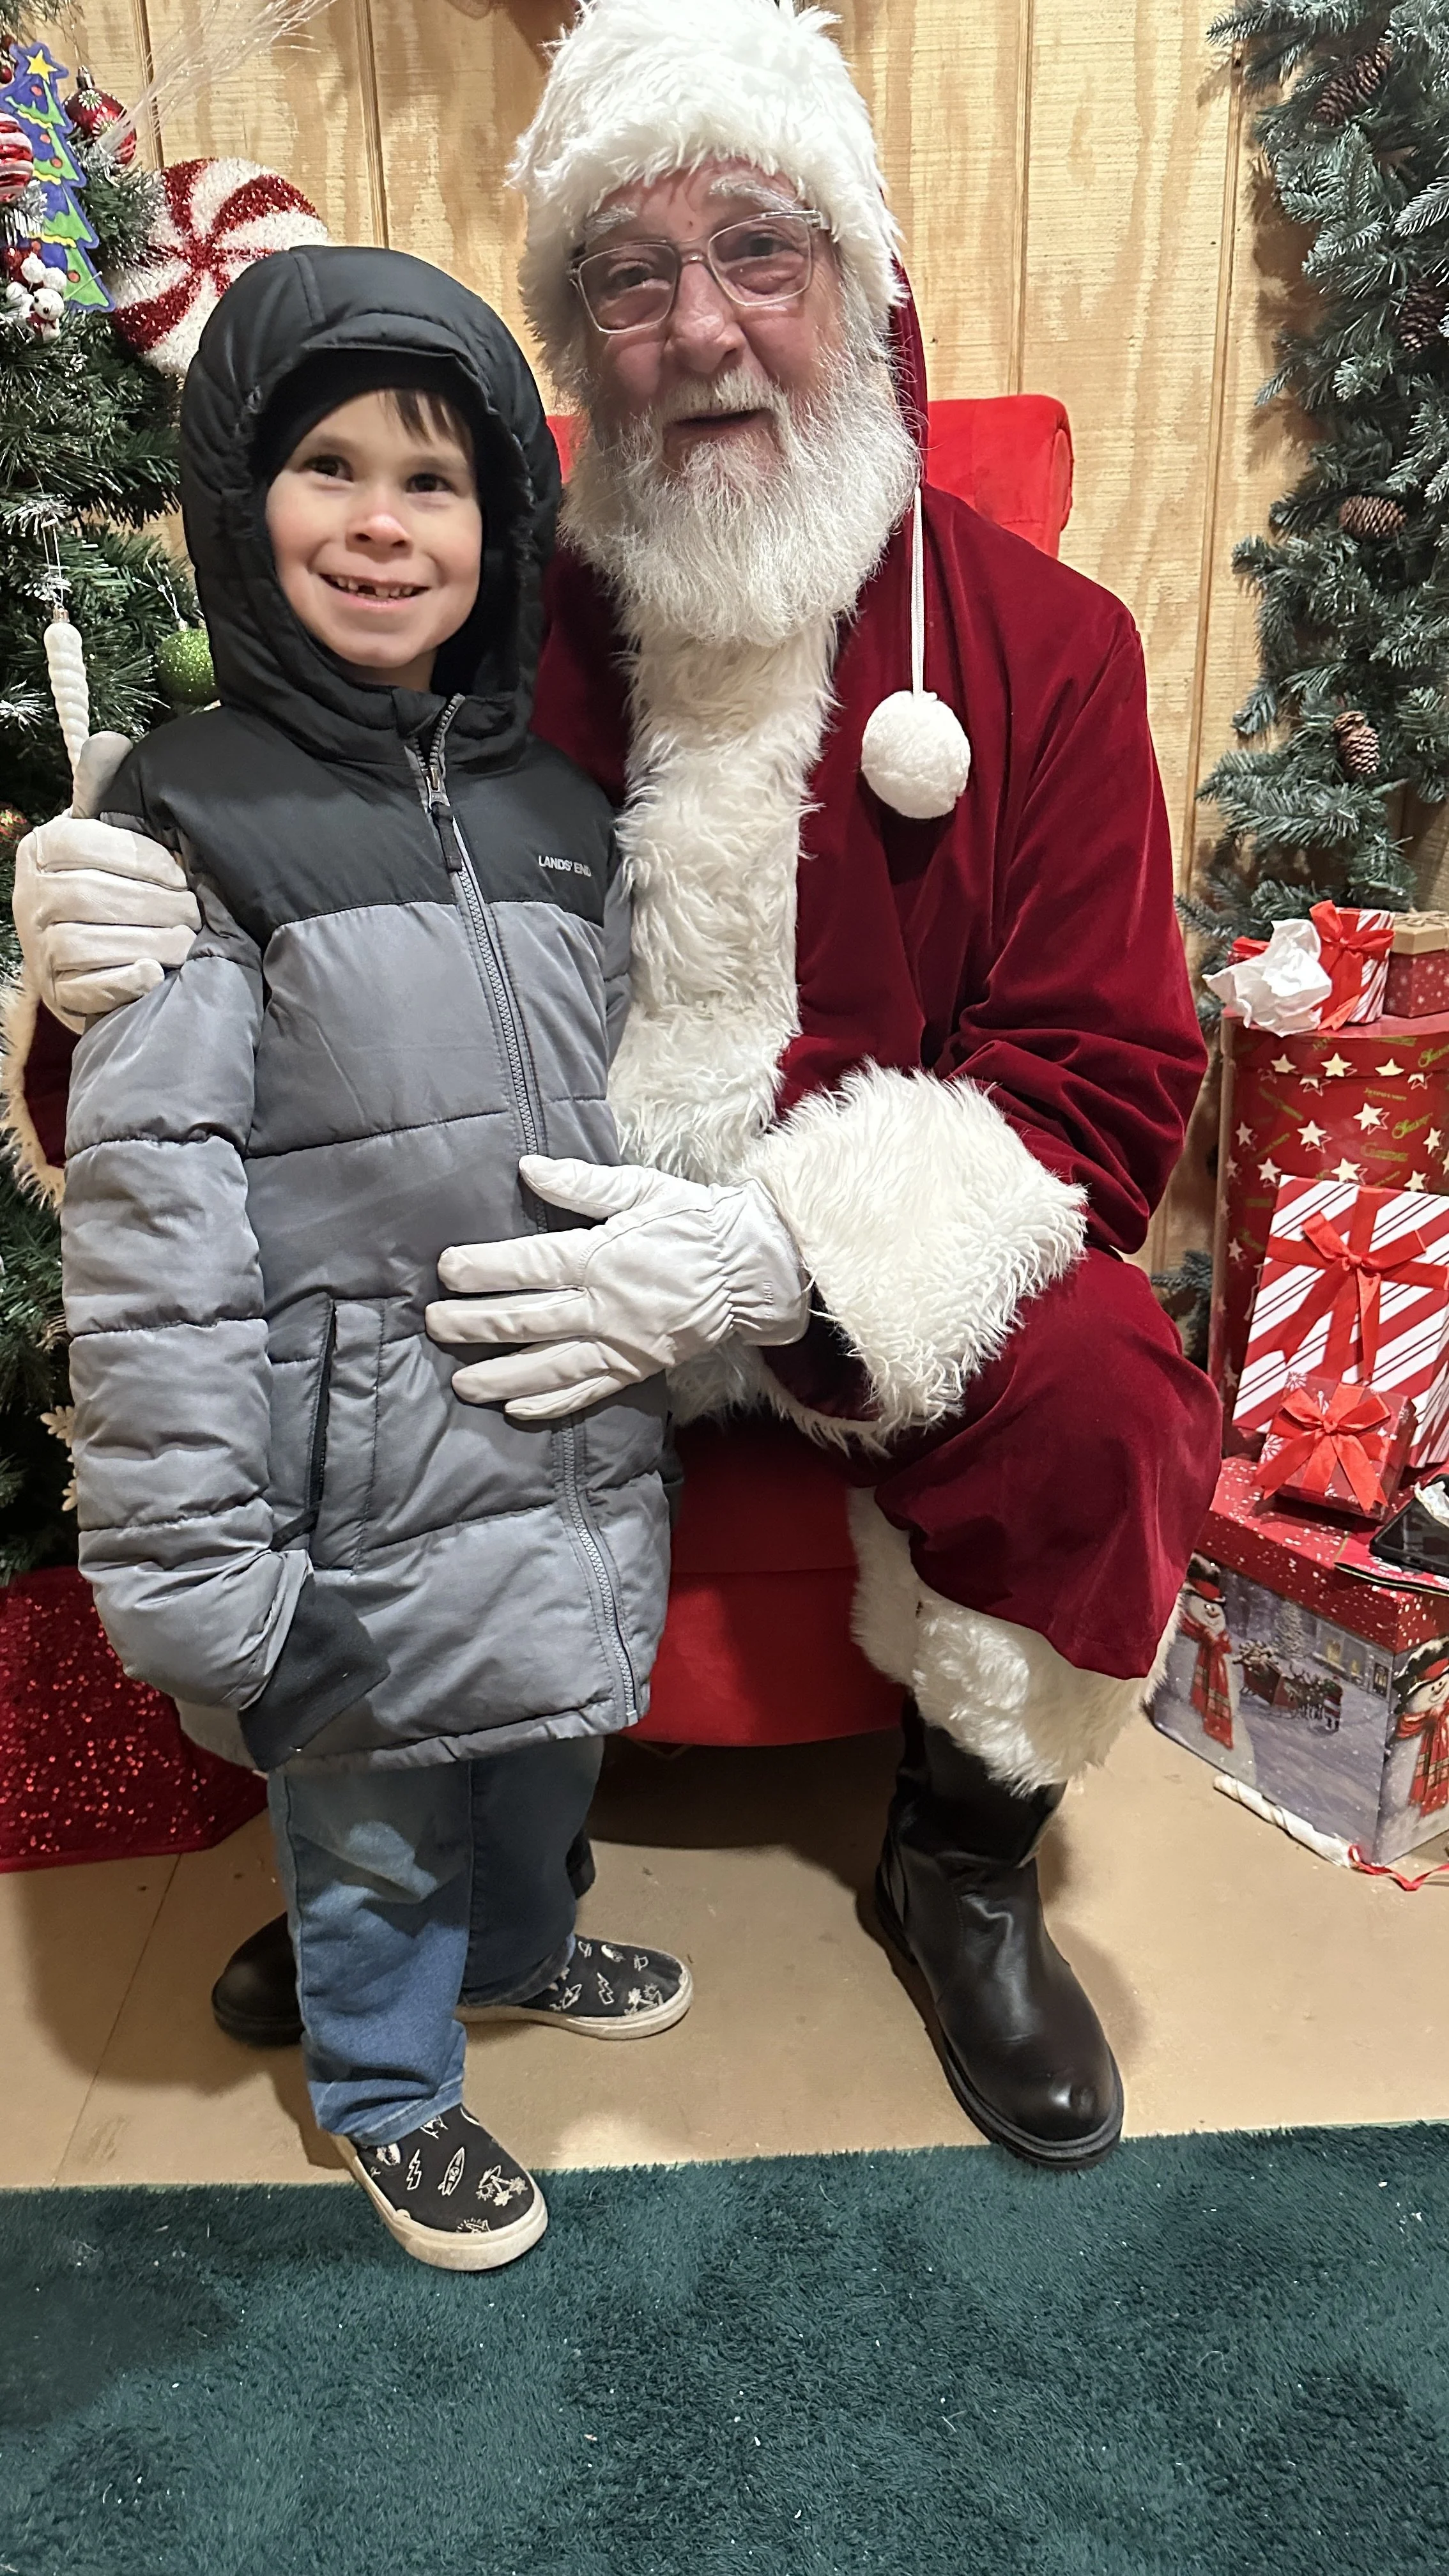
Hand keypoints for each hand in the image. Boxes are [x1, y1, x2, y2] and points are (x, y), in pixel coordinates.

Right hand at [13, 731, 200, 1031]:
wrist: (87, 956)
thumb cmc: (105, 883)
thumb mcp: (101, 836)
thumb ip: (104, 791)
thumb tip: (110, 742)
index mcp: (43, 851)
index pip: (85, 846)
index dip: (138, 859)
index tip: (179, 872)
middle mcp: (32, 898)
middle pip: (89, 897)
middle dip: (152, 904)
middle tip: (195, 911)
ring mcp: (40, 948)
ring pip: (86, 943)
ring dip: (145, 941)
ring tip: (186, 941)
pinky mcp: (57, 993)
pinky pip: (85, 988)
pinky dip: (122, 982)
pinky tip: (155, 974)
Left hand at [425, 1154, 810, 1420]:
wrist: (753, 1269)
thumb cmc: (695, 1221)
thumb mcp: (641, 1189)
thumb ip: (582, 1185)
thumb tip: (528, 1169)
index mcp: (601, 1256)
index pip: (528, 1265)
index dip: (482, 1269)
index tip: (445, 1270)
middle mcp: (604, 1306)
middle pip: (526, 1319)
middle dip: (473, 1323)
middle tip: (433, 1324)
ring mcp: (619, 1343)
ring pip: (549, 1366)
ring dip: (500, 1375)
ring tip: (461, 1382)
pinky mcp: (636, 1368)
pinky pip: (587, 1391)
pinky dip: (550, 1404)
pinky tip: (517, 1408)